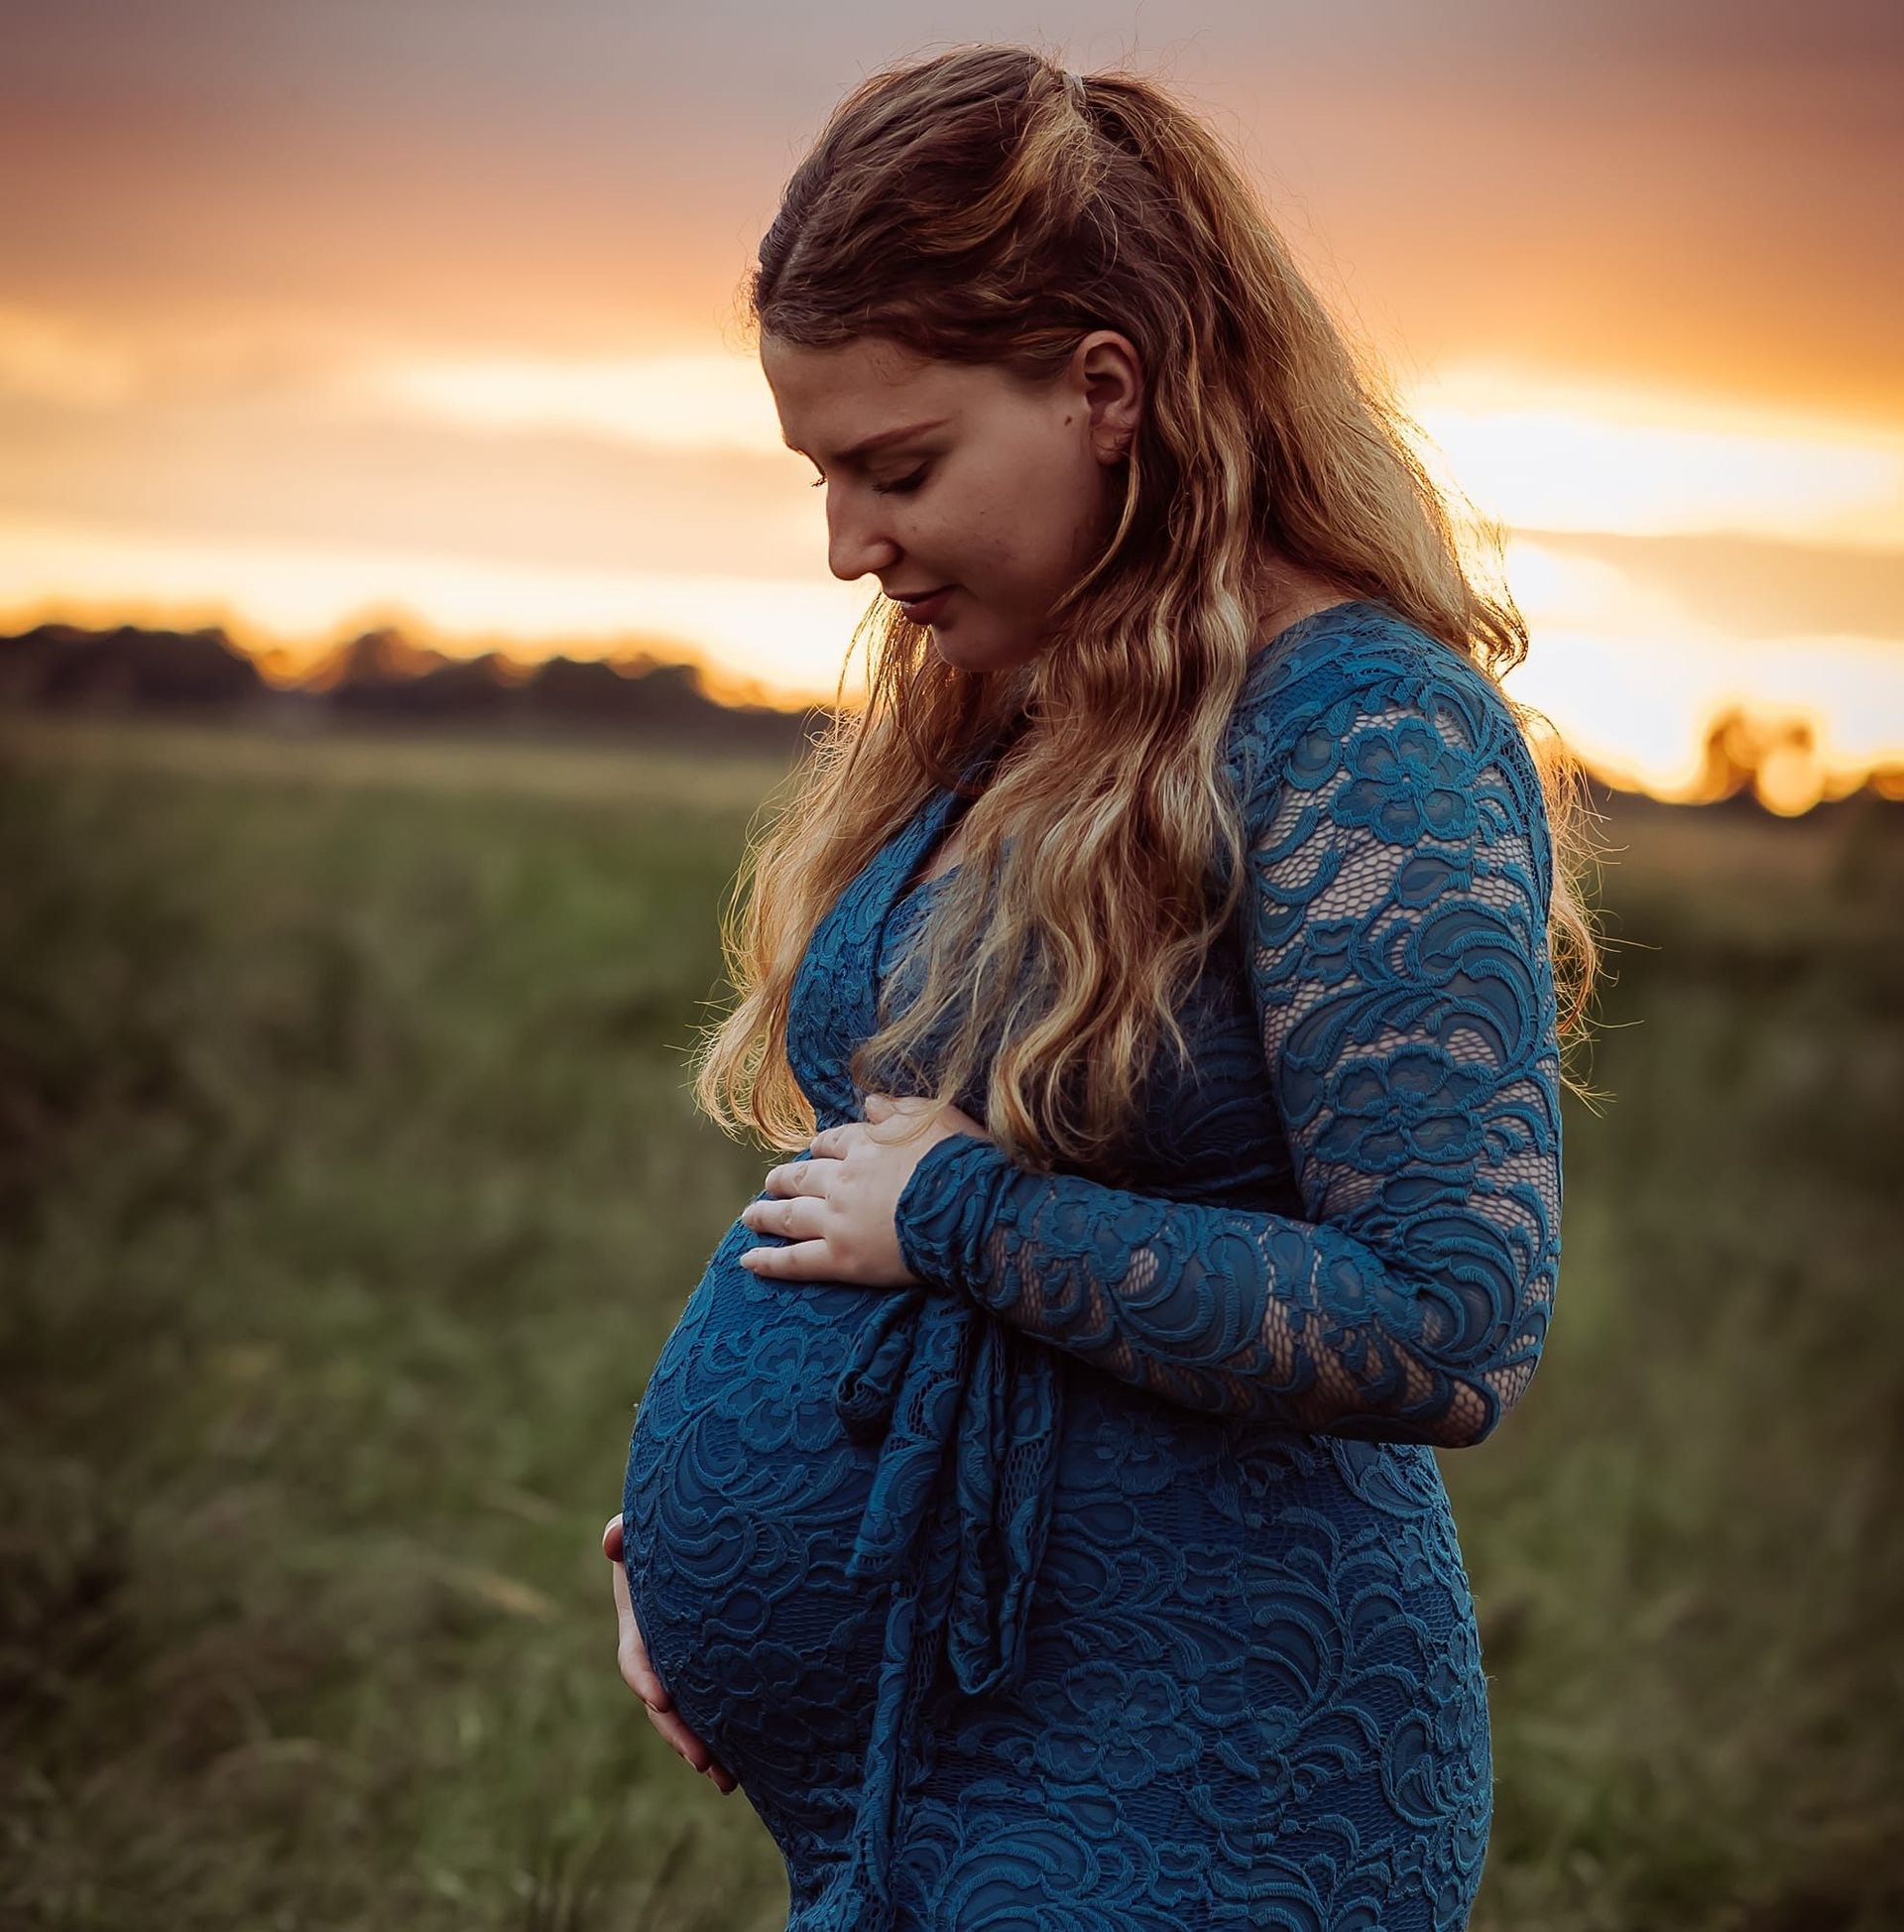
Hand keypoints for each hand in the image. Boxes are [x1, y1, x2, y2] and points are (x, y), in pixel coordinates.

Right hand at [602, 1513, 736, 1795]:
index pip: (636, 1658)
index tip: (662, 1698)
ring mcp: (687, 1667)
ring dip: (705, 1749)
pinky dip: (730, 1739)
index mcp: (639, 1623)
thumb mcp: (647, 1526)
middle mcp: (661, 1653)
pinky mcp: (716, 1672)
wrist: (709, 1536)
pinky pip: (719, 1710)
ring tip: (728, 1780)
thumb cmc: (672, 1528)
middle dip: (678, 1733)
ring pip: (691, 1717)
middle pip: (664, 1703)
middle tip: (701, 1759)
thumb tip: (612, 1537)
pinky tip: (750, 1768)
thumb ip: (627, 1531)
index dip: (645, 1679)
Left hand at [737, 1092, 989, 1288]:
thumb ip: (898, 1109)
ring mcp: (838, 1219)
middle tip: (770, 1183)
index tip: (814, 1151)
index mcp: (866, 1145)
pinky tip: (748, 1260)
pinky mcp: (842, 1258)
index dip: (821, 1147)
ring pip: (789, 1215)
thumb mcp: (935, 1118)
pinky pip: (796, 1260)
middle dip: (783, 1179)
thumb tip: (869, 1101)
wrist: (970, 1208)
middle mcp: (844, 1179)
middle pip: (802, 1176)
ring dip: (765, 1214)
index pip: (832, 1142)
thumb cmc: (962, 1161)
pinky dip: (769, 1261)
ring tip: (750, 1216)